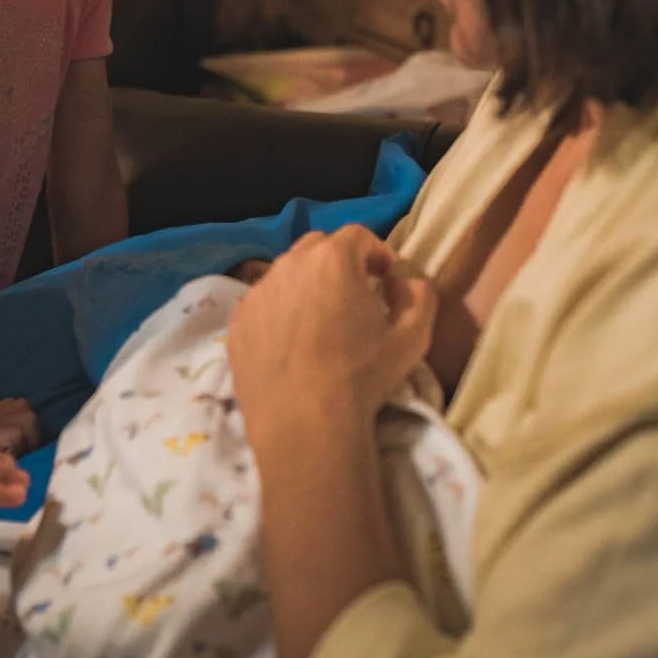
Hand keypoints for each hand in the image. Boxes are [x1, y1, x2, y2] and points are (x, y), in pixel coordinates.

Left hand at [226, 226, 435, 430]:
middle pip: (317, 248)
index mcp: (332, 260)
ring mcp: (257, 294)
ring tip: (321, 323)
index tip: (386, 279)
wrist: (303, 422)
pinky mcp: (237, 324)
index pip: (358, 235)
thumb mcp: (413, 337)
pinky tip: (292, 346)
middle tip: (354, 296)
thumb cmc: (362, 375)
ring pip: (286, 275)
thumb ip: (420, 295)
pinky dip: (279, 313)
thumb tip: (406, 281)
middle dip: (339, 263)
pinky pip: (262, 305)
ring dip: (307, 286)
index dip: (376, 252)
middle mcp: (288, 265)